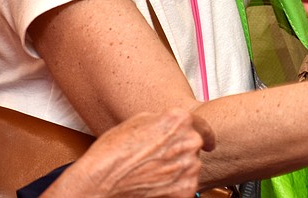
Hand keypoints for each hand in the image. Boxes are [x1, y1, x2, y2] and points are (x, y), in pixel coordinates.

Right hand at [47, 109, 215, 196]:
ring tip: (154, 171)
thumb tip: (173, 123)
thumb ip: (163, 119)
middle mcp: (189, 141)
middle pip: (195, 145)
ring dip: (179, 169)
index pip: (200, 124)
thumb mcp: (138, 121)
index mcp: (179, 119)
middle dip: (182, 151)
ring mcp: (189, 166)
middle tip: (160, 159)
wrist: (100, 182)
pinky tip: (156, 184)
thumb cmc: (113, 152)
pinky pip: (187, 185)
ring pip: (192, 166)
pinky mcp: (186, 189)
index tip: (206, 140)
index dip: (200, 132)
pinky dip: (175, 187)